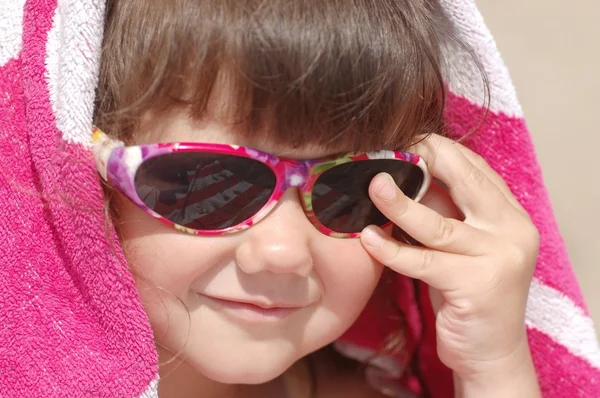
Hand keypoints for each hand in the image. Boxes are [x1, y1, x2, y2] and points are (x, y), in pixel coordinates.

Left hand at [360, 134, 539, 391]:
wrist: (491, 352)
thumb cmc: (467, 294)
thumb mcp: (459, 245)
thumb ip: (444, 212)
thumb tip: (401, 177)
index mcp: (509, 215)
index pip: (475, 168)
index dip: (439, 150)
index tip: (405, 139)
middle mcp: (511, 230)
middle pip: (464, 182)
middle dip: (423, 160)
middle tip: (385, 149)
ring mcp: (498, 257)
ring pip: (439, 223)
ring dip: (399, 203)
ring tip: (372, 185)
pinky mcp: (477, 285)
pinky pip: (424, 261)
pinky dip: (392, 250)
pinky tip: (368, 237)